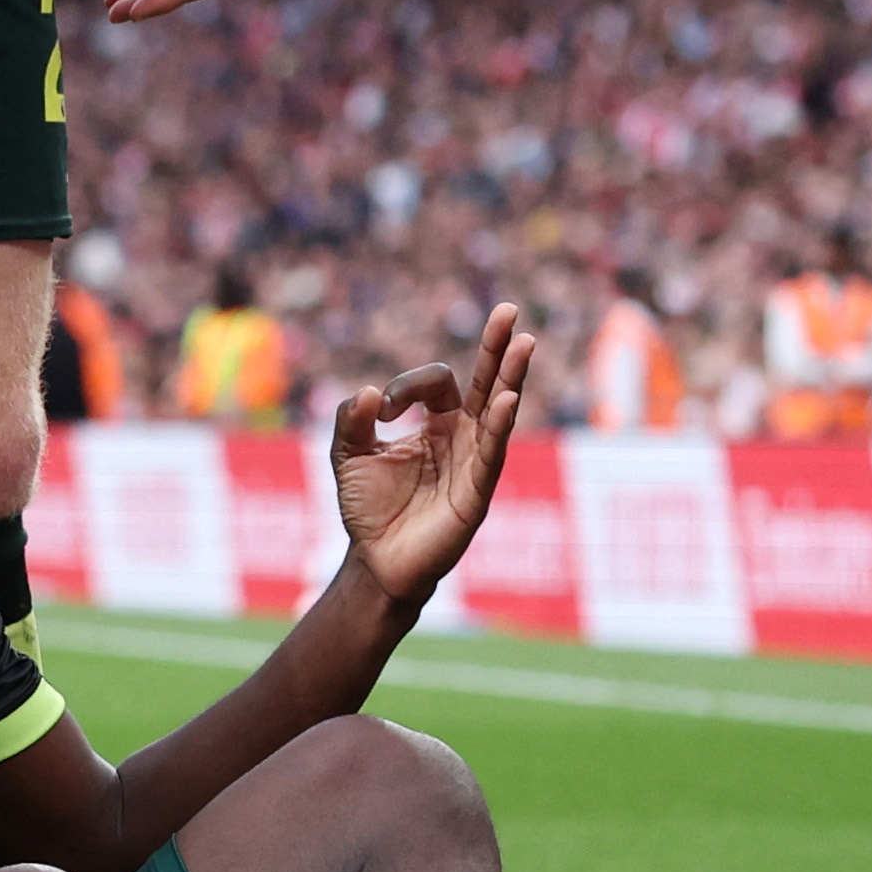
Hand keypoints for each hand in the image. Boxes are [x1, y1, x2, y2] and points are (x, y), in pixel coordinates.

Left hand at [333, 303, 532, 606]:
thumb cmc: (368, 509)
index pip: (439, 382)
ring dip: (510, 377)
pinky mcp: (476, 492)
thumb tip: (369, 392)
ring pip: (497, 412)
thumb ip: (350, 421)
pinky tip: (507, 399)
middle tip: (508, 310)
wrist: (376, 562)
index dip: (408, 386)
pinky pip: (492, 454)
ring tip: (524, 342)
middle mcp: (463, 437)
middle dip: (496, 348)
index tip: (382, 410)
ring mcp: (474, 462)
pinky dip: (499, 426)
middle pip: (485, 383)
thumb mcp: (347, 456)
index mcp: (437, 424)